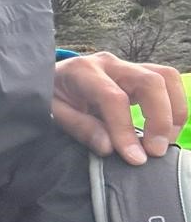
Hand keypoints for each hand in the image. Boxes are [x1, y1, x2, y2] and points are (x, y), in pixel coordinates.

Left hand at [52, 52, 186, 164]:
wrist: (49, 77)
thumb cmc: (50, 95)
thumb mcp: (52, 113)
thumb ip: (80, 128)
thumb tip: (110, 148)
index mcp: (81, 71)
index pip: (113, 98)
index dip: (126, 129)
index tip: (134, 158)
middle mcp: (108, 63)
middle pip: (150, 81)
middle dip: (160, 119)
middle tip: (155, 151)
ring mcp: (125, 64)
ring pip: (165, 77)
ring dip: (173, 111)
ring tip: (164, 141)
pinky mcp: (136, 72)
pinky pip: (167, 82)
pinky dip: (173, 106)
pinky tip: (164, 130)